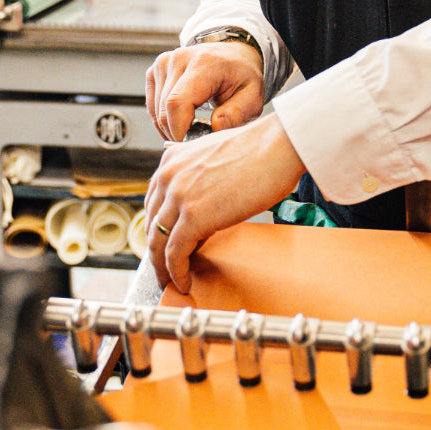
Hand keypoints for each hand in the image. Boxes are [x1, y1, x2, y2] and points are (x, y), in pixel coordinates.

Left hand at [144, 114, 304, 293]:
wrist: (278, 147)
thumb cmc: (261, 151)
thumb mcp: (217, 158)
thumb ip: (202, 177)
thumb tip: (206, 202)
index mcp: (172, 159)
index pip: (154, 202)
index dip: (157, 227)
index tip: (164, 242)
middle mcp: (169, 176)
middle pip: (152, 223)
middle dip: (156, 250)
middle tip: (163, 267)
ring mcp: (179, 197)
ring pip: (158, 242)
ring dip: (162, 267)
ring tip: (171, 281)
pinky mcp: (194, 217)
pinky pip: (175, 253)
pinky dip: (176, 272)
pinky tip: (184, 282)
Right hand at [145, 41, 264, 140]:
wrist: (233, 54)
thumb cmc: (242, 75)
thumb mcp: (252, 96)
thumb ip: (237, 114)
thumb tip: (215, 128)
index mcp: (203, 64)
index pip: (177, 102)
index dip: (179, 130)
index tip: (192, 144)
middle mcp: (179, 59)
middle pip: (164, 110)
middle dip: (179, 133)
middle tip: (200, 138)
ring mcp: (164, 64)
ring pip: (156, 112)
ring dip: (172, 128)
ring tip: (194, 128)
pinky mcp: (155, 71)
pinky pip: (153, 107)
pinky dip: (165, 120)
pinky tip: (183, 120)